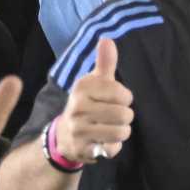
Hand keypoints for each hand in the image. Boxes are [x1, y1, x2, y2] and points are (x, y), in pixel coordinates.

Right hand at [51, 38, 132, 164]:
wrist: (65, 134)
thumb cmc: (87, 103)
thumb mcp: (94, 82)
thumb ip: (104, 63)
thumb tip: (107, 39)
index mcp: (83, 88)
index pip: (122, 94)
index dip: (125, 98)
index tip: (116, 99)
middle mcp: (78, 107)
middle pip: (124, 114)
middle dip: (125, 117)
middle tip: (114, 116)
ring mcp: (79, 129)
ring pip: (121, 132)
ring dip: (121, 132)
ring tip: (111, 128)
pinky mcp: (82, 149)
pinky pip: (111, 149)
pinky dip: (113, 147)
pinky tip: (103, 141)